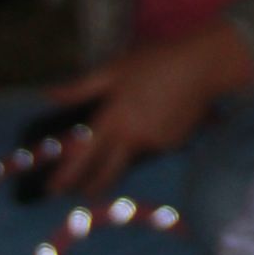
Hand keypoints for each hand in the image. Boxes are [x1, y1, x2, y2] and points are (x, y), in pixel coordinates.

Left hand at [50, 18, 253, 202]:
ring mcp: (152, 145)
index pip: (82, 157)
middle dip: (92, 186)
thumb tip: (50, 96)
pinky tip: (159, 117)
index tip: (53, 190)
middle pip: (106, 173)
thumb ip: (82, 88)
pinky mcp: (172, 145)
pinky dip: (150, 138)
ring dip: (123, 155)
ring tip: (131, 132)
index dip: (66, 176)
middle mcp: (130, 138)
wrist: (203, 65)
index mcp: (112, 120)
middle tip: (82, 192)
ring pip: (130, 158)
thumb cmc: (155, 62)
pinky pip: (153, 147)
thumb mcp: (115, 69)